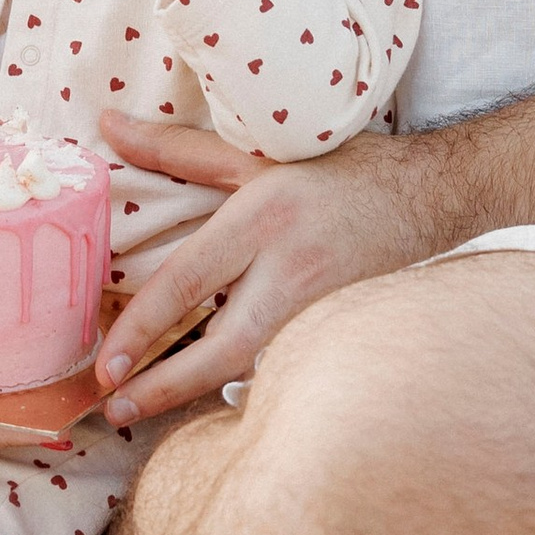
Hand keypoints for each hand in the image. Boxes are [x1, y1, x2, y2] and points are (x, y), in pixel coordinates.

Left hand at [91, 110, 449, 425]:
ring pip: (249, 364)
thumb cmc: (337, 167)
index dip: (142, 328)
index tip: (106, 362)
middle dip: (165, 385)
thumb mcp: (257, 150)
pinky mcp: (334, 327)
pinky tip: (199, 393)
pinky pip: (276, 361)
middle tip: (116, 406)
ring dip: (193, 391)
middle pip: (222, 348)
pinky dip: (236, 380)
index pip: (190, 282)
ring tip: (142, 408)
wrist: (429, 193)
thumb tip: (108, 125)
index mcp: (263, 220)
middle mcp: (290, 269)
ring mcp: (317, 306)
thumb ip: (178, 149)